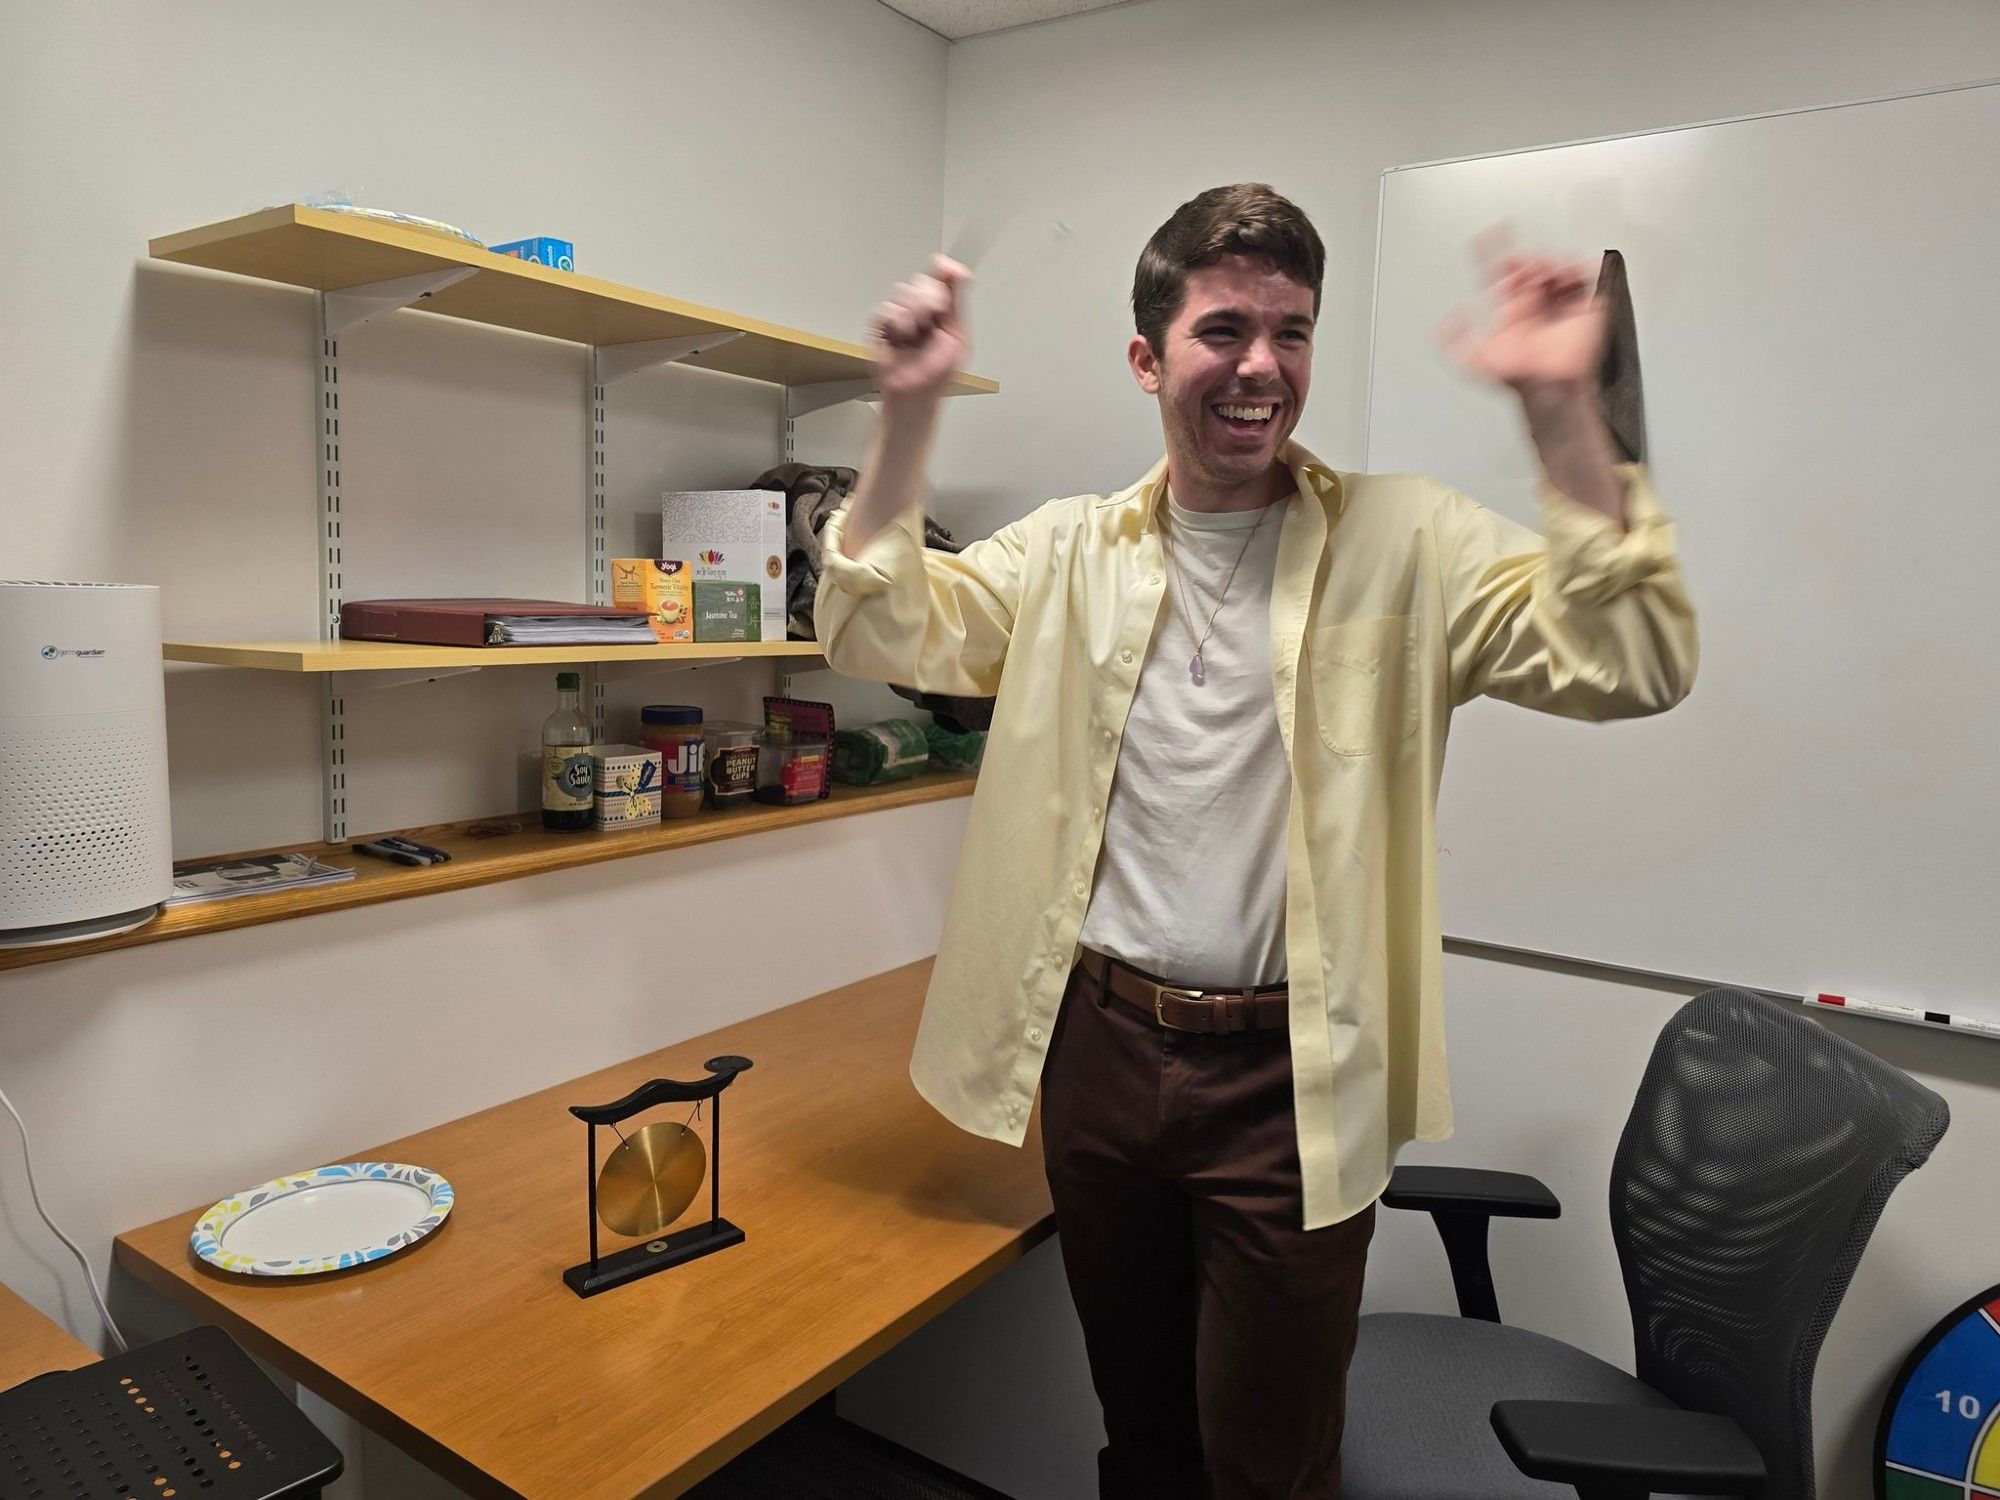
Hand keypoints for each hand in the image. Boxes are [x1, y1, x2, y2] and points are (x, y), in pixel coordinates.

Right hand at [870, 255, 970, 407]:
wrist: (916, 398)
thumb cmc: (937, 376)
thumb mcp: (958, 337)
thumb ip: (958, 302)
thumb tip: (959, 271)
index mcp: (942, 310)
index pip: (941, 275)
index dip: (943, 270)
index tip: (947, 272)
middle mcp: (920, 310)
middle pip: (921, 280)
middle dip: (929, 298)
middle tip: (933, 319)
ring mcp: (899, 317)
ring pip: (903, 291)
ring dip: (914, 313)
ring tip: (916, 336)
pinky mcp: (880, 326)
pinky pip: (886, 309)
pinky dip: (897, 321)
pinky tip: (903, 337)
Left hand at [1437, 238, 1604, 391]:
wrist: (1548, 386)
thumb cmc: (1518, 378)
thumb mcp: (1474, 362)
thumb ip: (1453, 342)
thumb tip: (1445, 320)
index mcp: (1512, 313)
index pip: (1503, 276)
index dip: (1495, 254)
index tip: (1490, 234)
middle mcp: (1535, 306)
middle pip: (1530, 267)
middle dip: (1525, 261)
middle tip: (1523, 268)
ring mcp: (1559, 304)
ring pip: (1554, 267)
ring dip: (1548, 263)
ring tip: (1542, 274)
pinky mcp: (1583, 306)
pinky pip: (1583, 277)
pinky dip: (1575, 268)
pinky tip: (1564, 274)